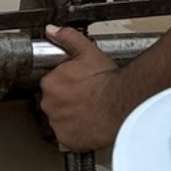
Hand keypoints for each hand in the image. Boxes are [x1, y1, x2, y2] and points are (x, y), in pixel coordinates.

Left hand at [38, 25, 129, 153]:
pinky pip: (68, 137)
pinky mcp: (67, 140)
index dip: (67, 85)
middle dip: (67, 102)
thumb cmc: (107, 80)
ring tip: (90, 113)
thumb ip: (68, 38)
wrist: (122, 103)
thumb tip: (52, 30)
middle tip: (86, 99)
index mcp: (50, 83)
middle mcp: (49, 104)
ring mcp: (57, 123)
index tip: (79, 86)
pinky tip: (89, 126)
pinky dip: (77, 134)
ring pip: (61, 120)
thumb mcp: (88, 52)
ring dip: (71, 118)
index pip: (52, 85)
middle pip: (54, 103)